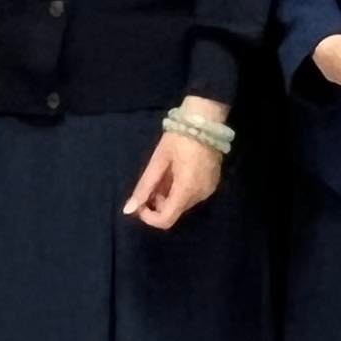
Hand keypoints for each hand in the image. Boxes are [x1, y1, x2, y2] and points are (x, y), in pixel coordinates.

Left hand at [123, 112, 226, 229]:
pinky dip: (179, 191)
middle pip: (174, 212)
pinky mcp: (212, 184)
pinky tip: (175, 174)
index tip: (139, 203)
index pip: (166, 220)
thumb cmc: (178, 137)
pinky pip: (192, 196)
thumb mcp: (158, 161)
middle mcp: (200, 195)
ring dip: (168, 197)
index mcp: (186, 190)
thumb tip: (128, 210)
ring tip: (163, 175)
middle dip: (157, 204)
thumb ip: (144, 187)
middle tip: (150, 184)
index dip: (148, 217)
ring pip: (182, 204)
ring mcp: (208, 190)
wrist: (205, 119)